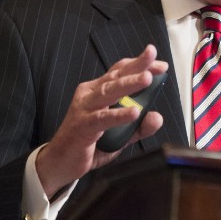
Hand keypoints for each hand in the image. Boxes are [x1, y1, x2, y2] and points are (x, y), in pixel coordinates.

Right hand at [35, 45, 166, 196]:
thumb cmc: (88, 143)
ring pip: (109, 92)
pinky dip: (118, 115)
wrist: (60, 162)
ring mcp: (85, 108)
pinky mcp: (82, 125)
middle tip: (153, 57)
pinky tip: (133, 112)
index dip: (139, 65)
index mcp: (99, 91)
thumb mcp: (120, 135)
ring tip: (147, 79)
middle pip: (116, 76)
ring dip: (129, 84)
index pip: (120, 72)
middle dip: (137, 65)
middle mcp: (91, 95)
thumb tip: (157, 117)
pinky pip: (102, 118)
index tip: (160, 65)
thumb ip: (140, 126)